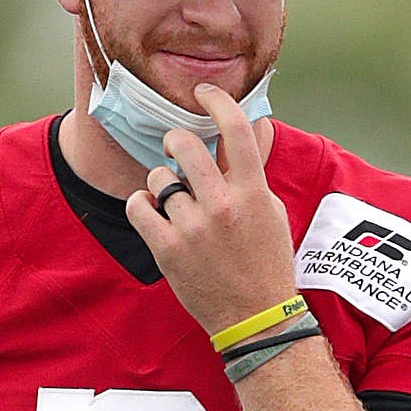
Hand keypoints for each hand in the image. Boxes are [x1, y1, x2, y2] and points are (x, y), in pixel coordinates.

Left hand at [124, 85, 294, 335]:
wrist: (255, 317)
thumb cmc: (267, 262)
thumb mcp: (272, 212)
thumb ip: (256, 170)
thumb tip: (258, 125)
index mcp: (253, 193)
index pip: (235, 129)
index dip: (216, 100)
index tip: (203, 93)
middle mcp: (222, 206)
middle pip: (185, 146)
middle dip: (176, 141)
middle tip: (176, 149)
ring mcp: (192, 228)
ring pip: (159, 178)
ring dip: (162, 184)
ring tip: (174, 202)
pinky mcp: (167, 249)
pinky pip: (138, 205)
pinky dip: (141, 204)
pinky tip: (152, 211)